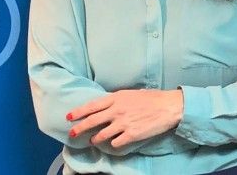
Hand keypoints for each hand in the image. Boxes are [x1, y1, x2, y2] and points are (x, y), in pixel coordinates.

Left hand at [66, 89, 183, 147]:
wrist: (168, 106)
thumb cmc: (151, 98)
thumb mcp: (130, 94)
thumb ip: (117, 100)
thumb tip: (107, 105)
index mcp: (116, 98)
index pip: (92, 106)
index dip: (79, 112)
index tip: (69, 116)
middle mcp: (117, 111)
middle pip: (92, 121)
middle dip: (80, 128)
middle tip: (72, 133)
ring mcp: (123, 123)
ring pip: (102, 135)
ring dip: (95, 138)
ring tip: (93, 140)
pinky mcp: (131, 135)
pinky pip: (116, 143)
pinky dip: (114, 143)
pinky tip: (116, 142)